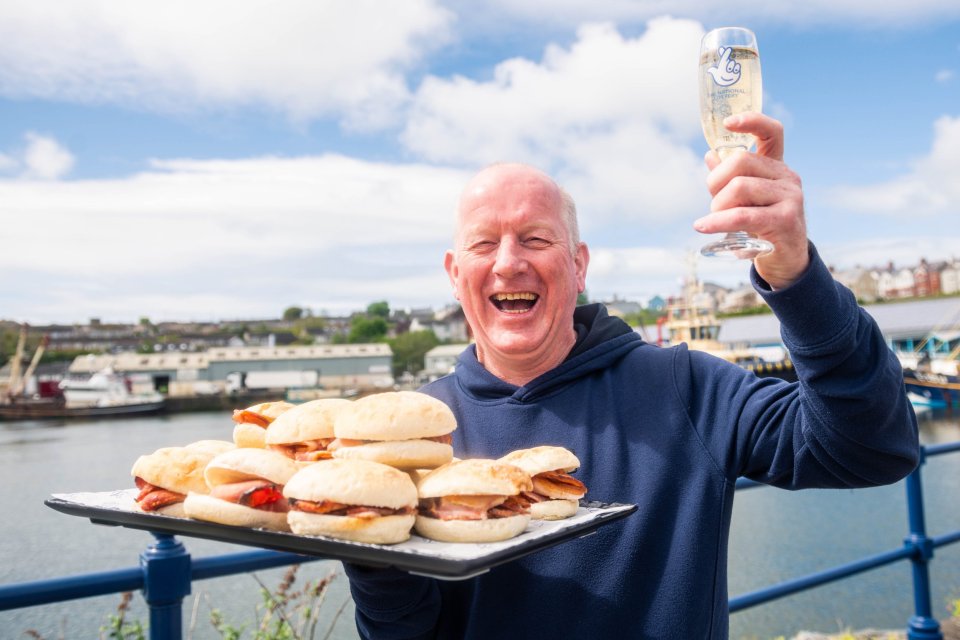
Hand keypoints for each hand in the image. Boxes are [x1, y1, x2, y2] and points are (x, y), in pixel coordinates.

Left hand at [694, 112, 808, 288]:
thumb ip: (731, 178)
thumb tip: (710, 154)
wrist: (785, 261)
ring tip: (716, 220)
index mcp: (777, 167)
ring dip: (717, 205)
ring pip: (738, 187)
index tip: (728, 123)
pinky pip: (742, 216)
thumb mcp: (746, 200)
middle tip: (713, 202)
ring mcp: (790, 197)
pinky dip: (718, 221)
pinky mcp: (785, 220)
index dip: (751, 121)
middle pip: (740, 161)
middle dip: (715, 181)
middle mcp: (787, 177)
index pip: (771, 132)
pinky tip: (702, 226)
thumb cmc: (762, 227)